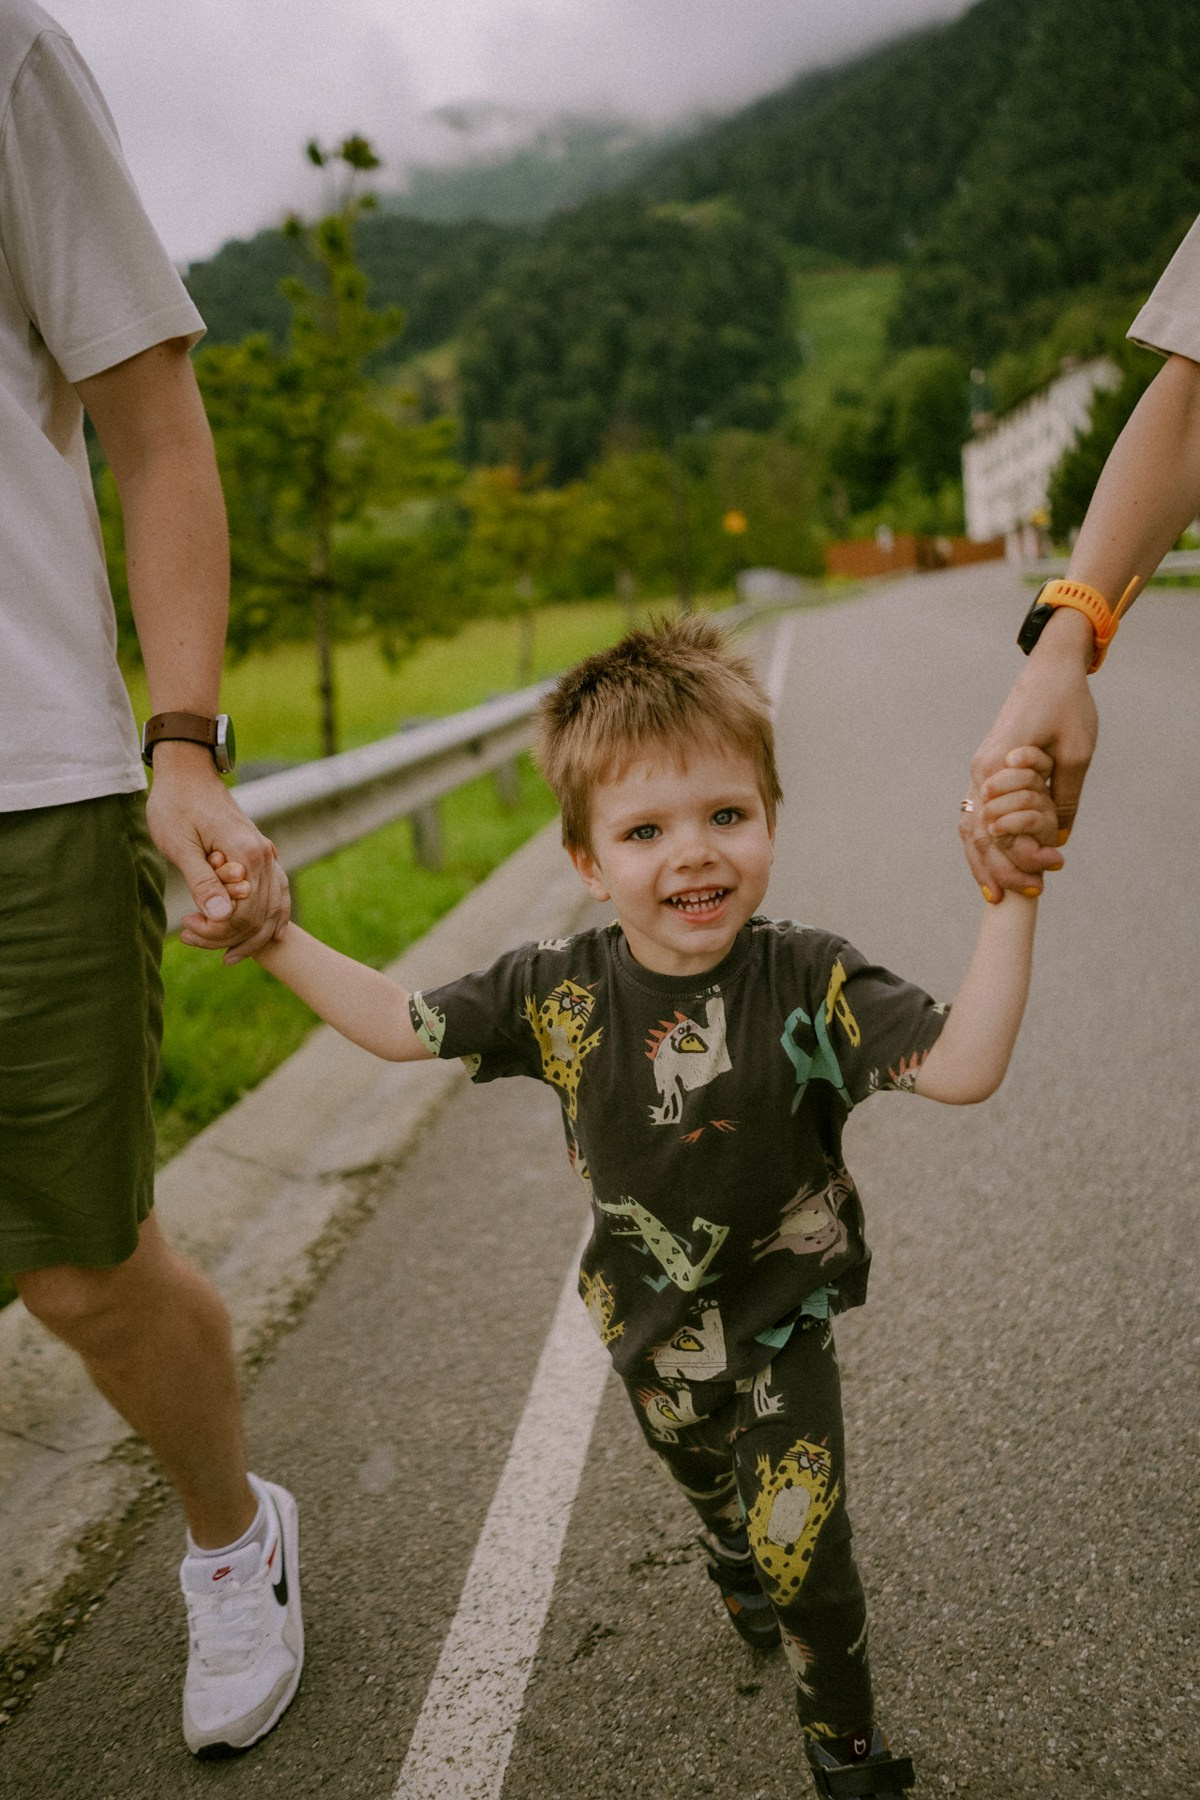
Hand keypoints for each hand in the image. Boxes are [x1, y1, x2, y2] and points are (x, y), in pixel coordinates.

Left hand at [146, 743, 289, 961]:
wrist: (188, 772)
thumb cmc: (177, 805)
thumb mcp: (181, 846)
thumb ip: (203, 882)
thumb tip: (223, 917)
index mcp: (246, 854)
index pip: (242, 912)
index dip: (216, 929)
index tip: (186, 927)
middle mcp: (264, 856)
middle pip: (259, 915)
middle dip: (227, 934)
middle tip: (190, 933)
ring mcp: (267, 855)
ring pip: (273, 908)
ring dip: (250, 932)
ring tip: (223, 949)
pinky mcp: (262, 853)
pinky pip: (277, 892)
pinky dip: (273, 916)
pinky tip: (269, 934)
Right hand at [961, 608, 1096, 899]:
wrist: (1050, 669)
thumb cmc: (1067, 706)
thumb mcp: (1077, 754)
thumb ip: (1064, 799)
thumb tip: (1056, 842)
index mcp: (997, 767)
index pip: (999, 830)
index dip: (1022, 858)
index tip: (1051, 872)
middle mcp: (980, 772)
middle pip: (977, 836)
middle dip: (999, 870)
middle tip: (1029, 894)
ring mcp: (979, 770)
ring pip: (970, 829)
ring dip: (984, 862)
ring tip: (998, 893)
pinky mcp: (985, 768)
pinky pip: (975, 814)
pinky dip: (981, 842)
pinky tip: (992, 861)